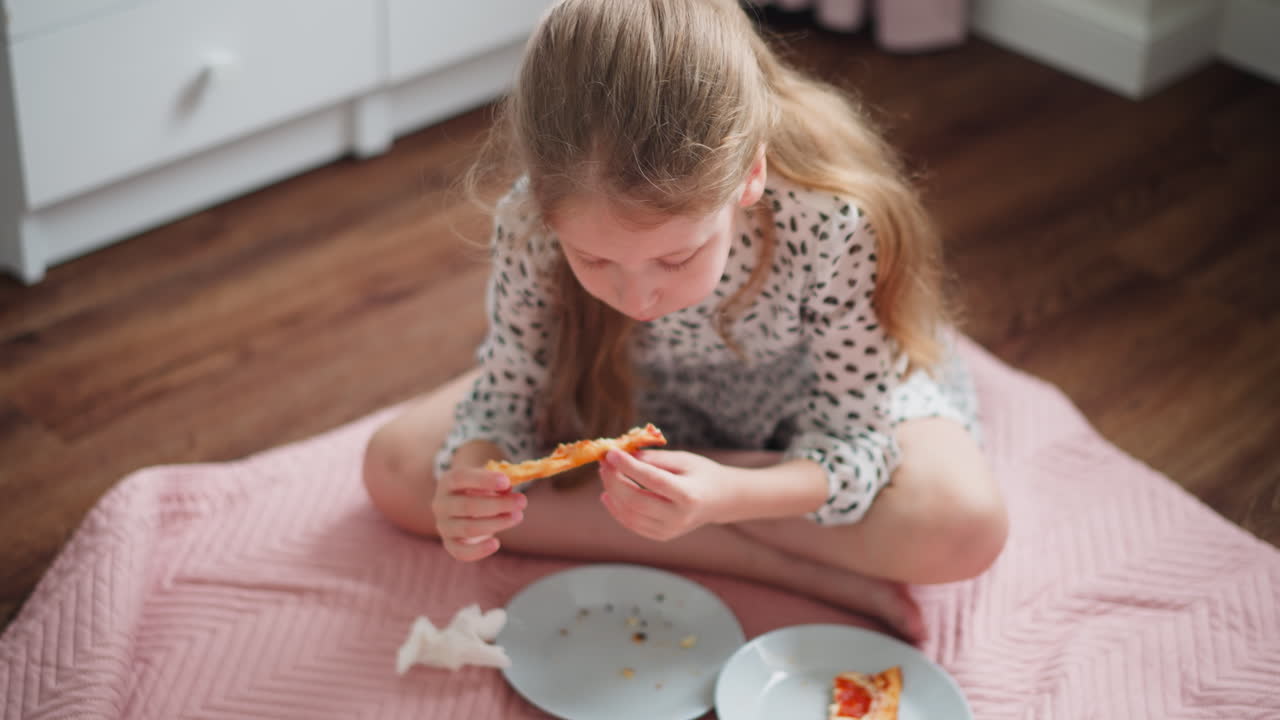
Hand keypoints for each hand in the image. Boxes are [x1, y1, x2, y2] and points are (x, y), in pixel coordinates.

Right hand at [432, 467, 526, 560]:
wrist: (464, 508)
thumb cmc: (479, 489)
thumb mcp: (487, 481)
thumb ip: (498, 484)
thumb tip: (509, 490)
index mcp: (448, 482)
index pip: (461, 478)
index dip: (484, 480)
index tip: (507, 482)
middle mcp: (441, 504)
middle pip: (467, 505)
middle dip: (498, 504)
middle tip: (522, 501)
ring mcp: (443, 526)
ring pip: (468, 528)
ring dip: (496, 523)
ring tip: (518, 516)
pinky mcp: (449, 544)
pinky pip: (460, 552)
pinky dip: (478, 550)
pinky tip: (496, 543)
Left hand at [598, 449, 734, 541]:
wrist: (721, 500)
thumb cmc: (702, 474)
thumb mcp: (683, 459)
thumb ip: (654, 458)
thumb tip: (623, 454)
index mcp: (688, 495)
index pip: (652, 480)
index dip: (628, 466)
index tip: (611, 453)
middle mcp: (679, 517)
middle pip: (636, 501)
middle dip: (614, 480)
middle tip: (604, 462)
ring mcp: (670, 530)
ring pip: (630, 515)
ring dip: (612, 493)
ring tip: (605, 474)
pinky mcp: (662, 536)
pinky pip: (632, 524)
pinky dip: (617, 509)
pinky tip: (608, 494)